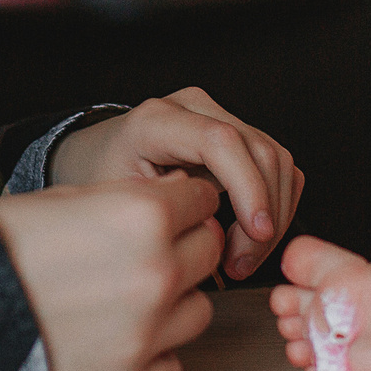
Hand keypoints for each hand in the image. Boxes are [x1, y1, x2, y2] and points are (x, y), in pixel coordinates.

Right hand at [0, 175, 223, 370]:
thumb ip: (132, 199)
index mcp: (144, 217)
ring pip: (199, 310)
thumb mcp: (69, 198)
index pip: (202, 200)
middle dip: (185, 246)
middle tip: (147, 252)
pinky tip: (118, 338)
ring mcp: (147, 334)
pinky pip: (171, 365)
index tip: (169, 210)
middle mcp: (157, 274)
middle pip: (207, 251)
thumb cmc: (4, 246)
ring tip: (128, 298)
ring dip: (174, 301)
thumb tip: (176, 198)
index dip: (183, 202)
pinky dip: (152, 353)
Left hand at [50, 86, 303, 278]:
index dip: (248, 188)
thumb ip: (162, 215)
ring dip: (273, 214)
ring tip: (241, 256)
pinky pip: (275, 165)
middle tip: (240, 263)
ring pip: (276, 159)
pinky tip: (249, 235)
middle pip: (258, 151)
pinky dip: (274, 203)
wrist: (95, 158)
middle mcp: (193, 108)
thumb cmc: (103, 182)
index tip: (256, 232)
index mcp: (155, 121)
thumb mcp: (117, 204)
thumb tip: (215, 237)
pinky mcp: (235, 131)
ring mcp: (218, 115)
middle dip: (264, 214)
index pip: (221, 143)